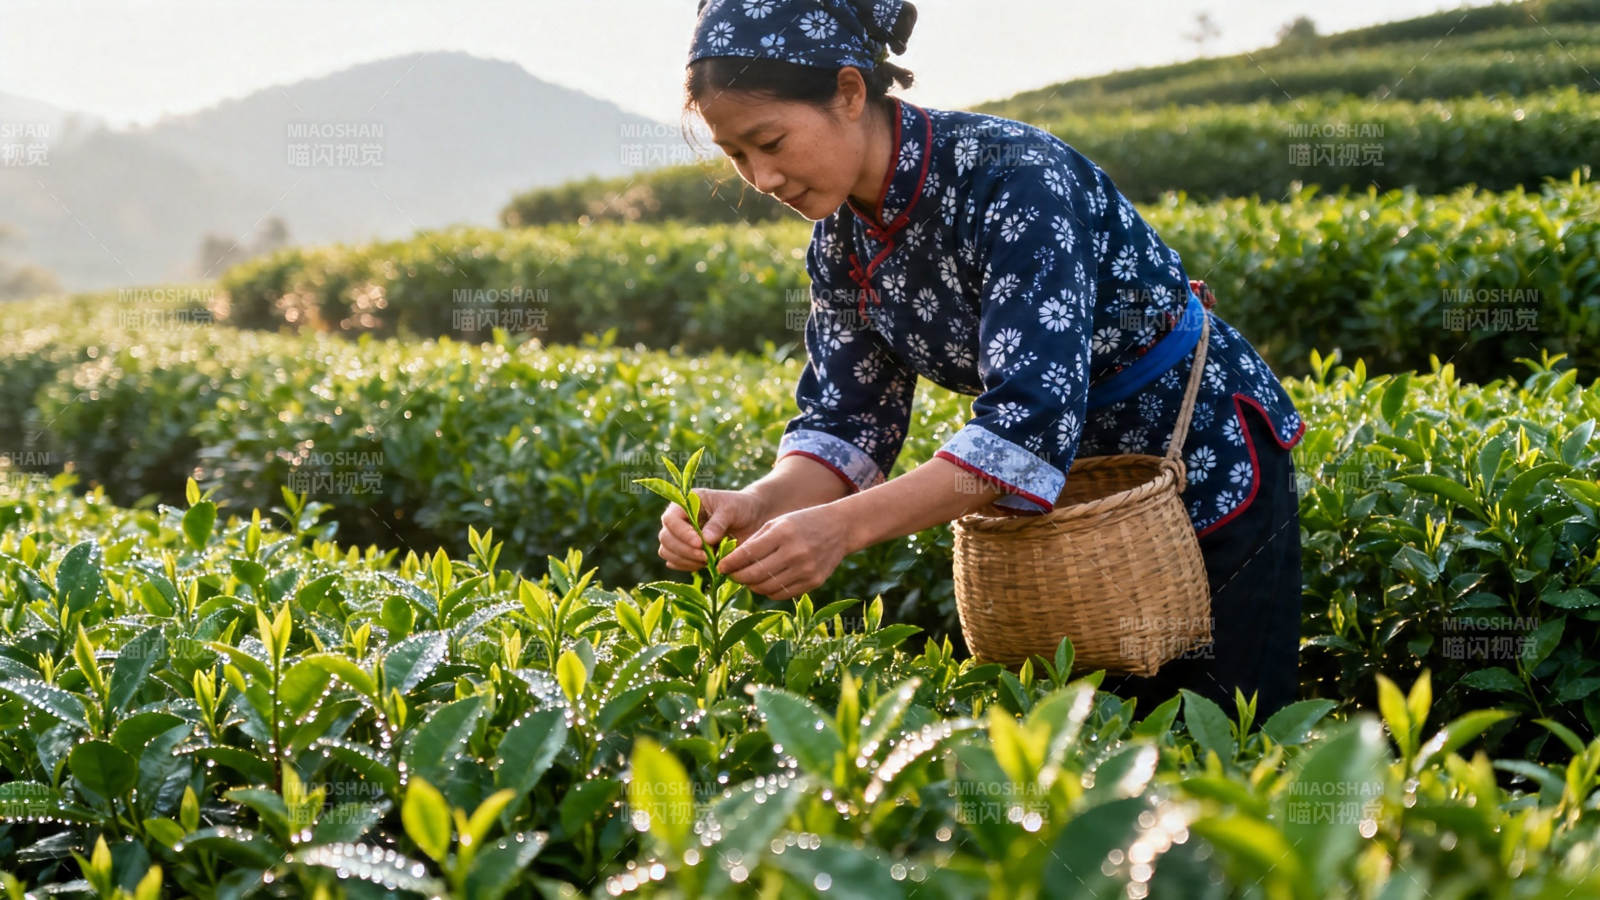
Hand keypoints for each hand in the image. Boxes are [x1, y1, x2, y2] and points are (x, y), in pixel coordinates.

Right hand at [657, 488, 769, 571]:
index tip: (700, 543)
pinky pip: (675, 561)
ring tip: (708, 560)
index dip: (682, 533)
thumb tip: (705, 539)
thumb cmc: (739, 507)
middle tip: (706, 556)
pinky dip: (687, 566)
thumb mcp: (731, 509)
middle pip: (665, 538)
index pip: (670, 519)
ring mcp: (679, 536)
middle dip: (684, 550)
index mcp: (685, 503)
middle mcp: (678, 519)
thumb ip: (718, 522)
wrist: (750, 519)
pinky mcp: (684, 550)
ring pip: (667, 551)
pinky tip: (705, 564)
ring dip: (685, 560)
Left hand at [714, 505, 849, 600]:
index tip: (720, 566)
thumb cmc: (802, 522)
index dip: (730, 563)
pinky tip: (764, 583)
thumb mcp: (778, 522)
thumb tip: (731, 563)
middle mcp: (795, 553)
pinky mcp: (814, 582)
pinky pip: (782, 594)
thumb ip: (756, 541)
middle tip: (730, 574)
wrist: (840, 528)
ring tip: (746, 578)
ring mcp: (806, 570)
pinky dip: (768, 591)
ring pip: (767, 588)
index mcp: (783, 533)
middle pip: (755, 574)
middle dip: (737, 577)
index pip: (748, 554)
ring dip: (751, 585)